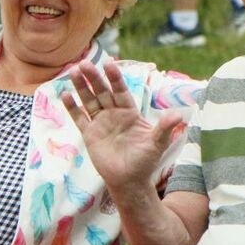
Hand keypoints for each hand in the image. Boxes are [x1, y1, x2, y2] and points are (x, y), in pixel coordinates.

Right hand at [60, 61, 184, 193]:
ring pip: (89, 101)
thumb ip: (164, 128)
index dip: (115, 78)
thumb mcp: (157, 143)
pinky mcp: (89, 134)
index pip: (121, 90)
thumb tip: (178, 115)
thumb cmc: (145, 161)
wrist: (129, 181)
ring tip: (73, 71)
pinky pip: (79, 118)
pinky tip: (65, 94)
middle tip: (84, 64)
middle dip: (94, 78)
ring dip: (81, 87)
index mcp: (129, 112)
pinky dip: (72, 107)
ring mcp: (100, 123)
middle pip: (102, 91)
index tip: (109, 64)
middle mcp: (113, 114)